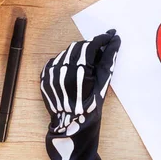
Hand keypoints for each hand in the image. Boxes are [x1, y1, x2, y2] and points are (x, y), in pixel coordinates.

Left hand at [41, 30, 120, 159]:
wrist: (70, 125)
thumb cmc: (90, 107)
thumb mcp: (103, 83)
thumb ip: (109, 59)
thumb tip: (116, 41)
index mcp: (79, 71)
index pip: (92, 45)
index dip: (103, 38)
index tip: (111, 35)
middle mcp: (62, 69)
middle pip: (80, 46)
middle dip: (91, 47)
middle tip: (101, 53)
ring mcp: (51, 72)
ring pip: (68, 52)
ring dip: (79, 54)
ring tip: (87, 66)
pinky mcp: (44, 75)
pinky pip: (57, 60)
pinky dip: (67, 62)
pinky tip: (74, 72)